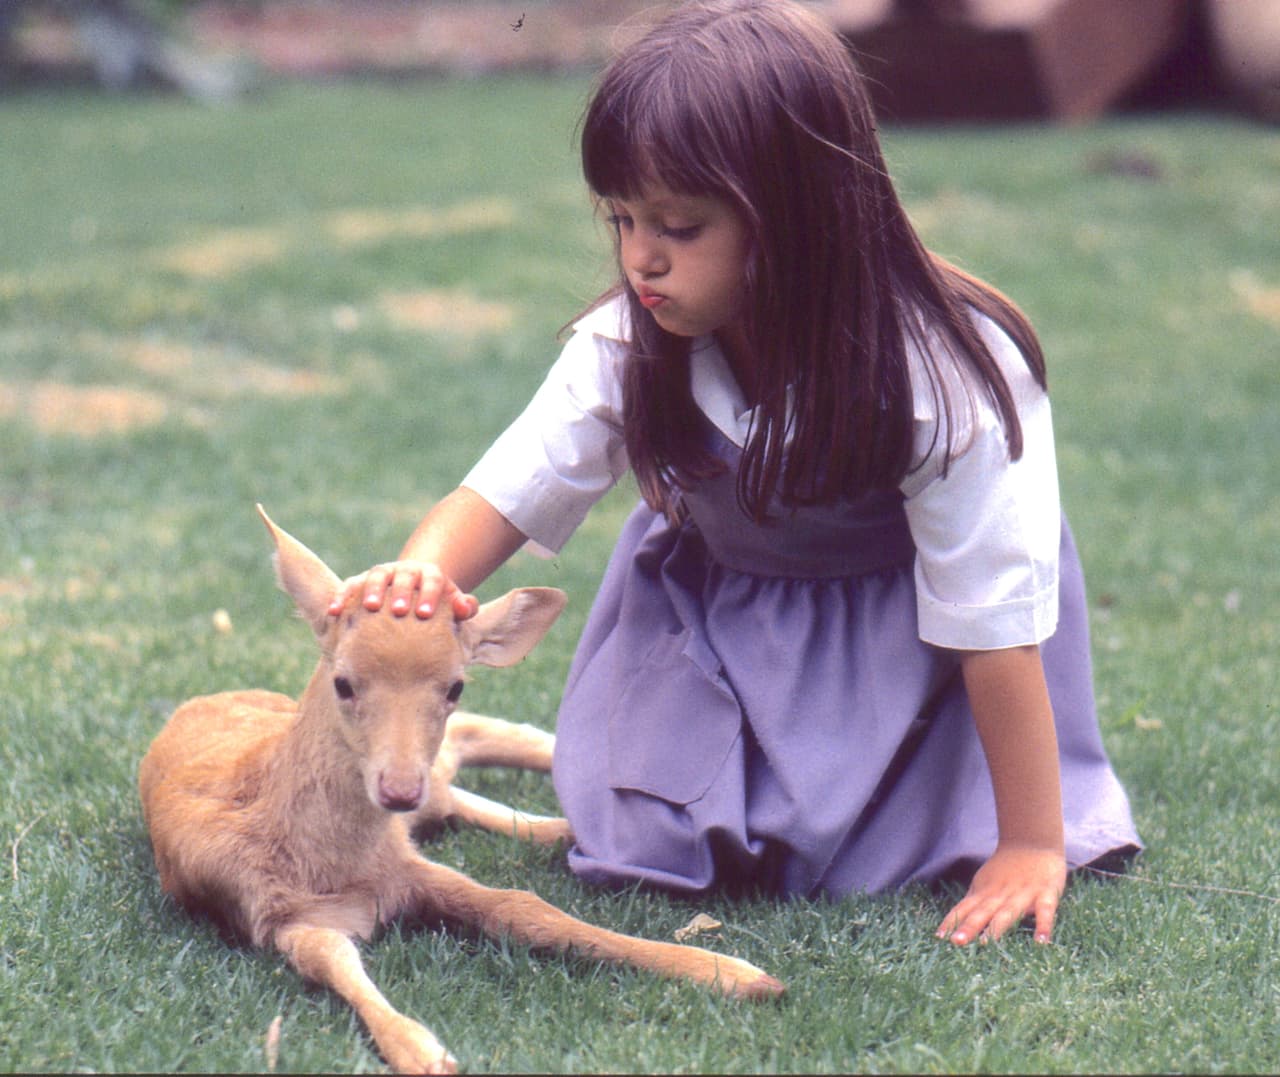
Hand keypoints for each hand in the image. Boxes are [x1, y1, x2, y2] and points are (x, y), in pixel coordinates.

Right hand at [328, 561, 478, 620]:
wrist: (415, 590)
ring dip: (371, 590)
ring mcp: (383, 574)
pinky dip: (342, 596)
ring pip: (376, 576)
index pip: (433, 581)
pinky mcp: (363, 580)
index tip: (426, 614)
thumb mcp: (453, 604)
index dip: (430, 596)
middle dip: (401, 593)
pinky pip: (350, 585)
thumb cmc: (437, 606)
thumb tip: (466, 607)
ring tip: (370, 608)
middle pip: (404, 577)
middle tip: (399, 611)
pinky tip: (334, 612)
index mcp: (430, 575)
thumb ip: (463, 606)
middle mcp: (405, 570)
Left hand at [936, 844, 1065, 945]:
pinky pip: (1045, 912)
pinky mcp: (1046, 895)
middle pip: (982, 912)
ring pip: (1007, 913)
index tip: (938, 937)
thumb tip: (955, 923)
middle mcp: (1001, 895)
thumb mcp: (984, 882)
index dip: (952, 921)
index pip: (964, 908)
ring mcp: (1023, 895)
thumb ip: (973, 902)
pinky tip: (1042, 942)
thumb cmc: (1006, 868)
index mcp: (985, 892)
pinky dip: (1043, 926)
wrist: (1033, 841)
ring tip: (985, 945)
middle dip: (969, 927)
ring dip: (996, 929)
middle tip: (956, 942)